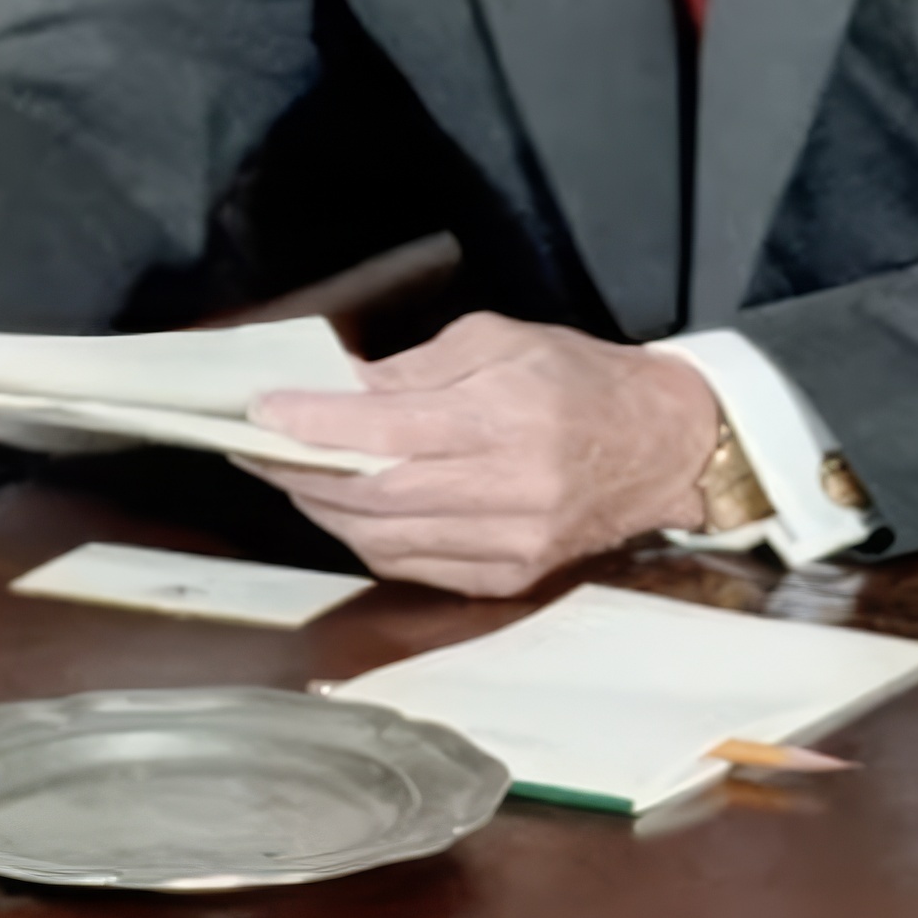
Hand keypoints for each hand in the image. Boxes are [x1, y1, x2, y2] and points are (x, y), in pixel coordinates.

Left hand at [242, 313, 716, 597]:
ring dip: (325, 510)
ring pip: (387, 539)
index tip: (263, 410)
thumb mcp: (498, 340)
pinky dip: (368, 540)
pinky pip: (415, 567)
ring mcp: (510, 543)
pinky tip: (346, 510)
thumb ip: (413, 367)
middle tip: (255, 446)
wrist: (661, 446)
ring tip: (291, 476)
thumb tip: (339, 387)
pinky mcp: (510, 577)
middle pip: (376, 493)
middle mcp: (509, 488)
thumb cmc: (577, 379)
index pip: (387, 429)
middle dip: (301, 471)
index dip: (315, 424)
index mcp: (506, 416)